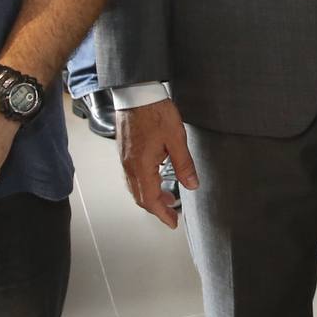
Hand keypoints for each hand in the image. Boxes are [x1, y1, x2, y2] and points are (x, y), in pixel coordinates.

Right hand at [118, 98, 198, 229]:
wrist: (136, 93)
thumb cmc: (155, 112)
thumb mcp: (176, 138)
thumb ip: (184, 164)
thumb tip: (192, 185)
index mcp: (142, 166)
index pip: (150, 199)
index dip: (162, 214)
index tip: (173, 223)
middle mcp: (130, 166)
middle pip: (141, 197)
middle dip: (157, 209)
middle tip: (172, 214)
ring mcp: (125, 159)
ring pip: (135, 187)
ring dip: (151, 197)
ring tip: (168, 199)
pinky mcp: (125, 152)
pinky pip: (133, 176)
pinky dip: (144, 185)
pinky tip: (156, 179)